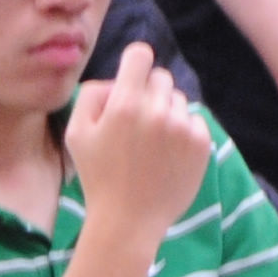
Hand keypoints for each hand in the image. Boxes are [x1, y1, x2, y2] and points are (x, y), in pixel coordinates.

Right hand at [59, 42, 208, 246]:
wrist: (128, 221)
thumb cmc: (98, 177)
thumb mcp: (76, 134)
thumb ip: (90, 95)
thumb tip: (114, 81)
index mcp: (125, 104)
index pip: (140, 55)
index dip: (134, 64)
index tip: (131, 79)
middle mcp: (157, 110)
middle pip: (161, 76)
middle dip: (148, 93)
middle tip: (137, 122)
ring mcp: (183, 127)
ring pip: (178, 99)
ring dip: (166, 112)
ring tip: (152, 144)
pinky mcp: (201, 144)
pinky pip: (195, 120)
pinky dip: (183, 132)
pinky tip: (168, 154)